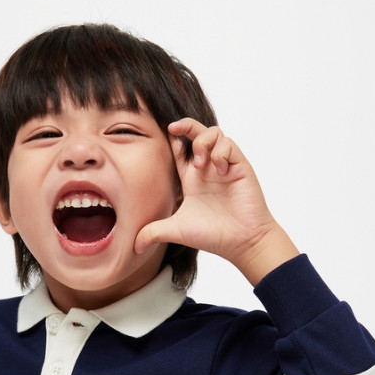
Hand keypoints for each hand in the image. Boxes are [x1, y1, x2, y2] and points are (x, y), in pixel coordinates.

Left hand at [135, 118, 298, 283]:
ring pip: (214, 132)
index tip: (163, 138)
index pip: (179, 147)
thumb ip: (153, 233)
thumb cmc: (212, 235)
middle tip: (175, 133)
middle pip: (196, 131)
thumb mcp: (175, 230)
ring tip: (200, 162)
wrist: (240, 242)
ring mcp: (224, 166)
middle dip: (186, 126)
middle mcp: (207, 168)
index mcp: (191, 177)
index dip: (171, 139)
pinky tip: (219, 170)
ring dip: (203, 140)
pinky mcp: (239, 167)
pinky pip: (229, 144)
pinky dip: (221, 152)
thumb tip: (133, 247)